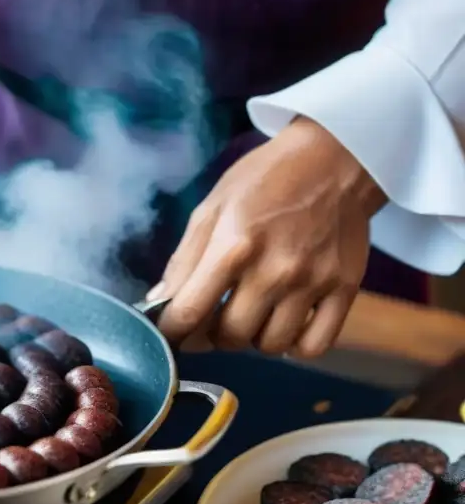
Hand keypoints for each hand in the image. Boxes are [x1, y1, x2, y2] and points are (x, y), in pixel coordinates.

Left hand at [151, 117, 385, 357]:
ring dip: (253, 337)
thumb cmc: (264, 181)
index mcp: (233, 246)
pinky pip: (314, 346)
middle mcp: (274, 270)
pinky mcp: (345, 289)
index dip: (172, 332)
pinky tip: (285, 322)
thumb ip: (184, 260)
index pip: (189, 313)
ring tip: (252, 312)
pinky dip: (294, 345)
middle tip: (216, 315)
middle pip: (230, 336)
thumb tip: (158, 304)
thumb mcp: (211, 209)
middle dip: (213, 333)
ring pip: (269, 346)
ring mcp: (313, 282)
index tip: (170, 333)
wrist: (335, 158)